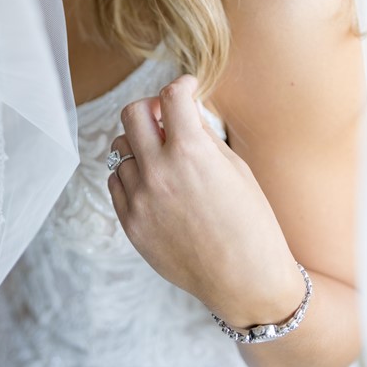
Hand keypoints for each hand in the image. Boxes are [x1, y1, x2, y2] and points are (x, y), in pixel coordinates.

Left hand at [108, 74, 304, 327]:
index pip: (171, 97)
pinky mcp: (130, 223)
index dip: (182, 84)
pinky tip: (154, 181)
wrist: (245, 282)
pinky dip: (131, 173)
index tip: (187, 87)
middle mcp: (158, 172)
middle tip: (167, 117)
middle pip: (131, 113)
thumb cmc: (251, 223)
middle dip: (151, 107)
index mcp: (191, 153)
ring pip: (120, 148)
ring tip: (163, 156)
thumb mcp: (235, 168)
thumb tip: (183, 110)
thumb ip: (202, 135)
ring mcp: (139, 199)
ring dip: (140, 144)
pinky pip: (116, 181)